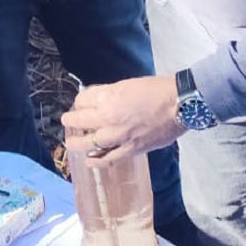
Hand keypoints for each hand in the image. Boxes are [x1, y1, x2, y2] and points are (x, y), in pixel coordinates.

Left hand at [60, 74, 183, 163]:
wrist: (178, 105)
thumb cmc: (154, 90)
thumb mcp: (125, 85)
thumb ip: (106, 93)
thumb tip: (92, 97)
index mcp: (108, 99)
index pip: (82, 101)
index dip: (79, 102)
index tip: (80, 104)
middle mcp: (109, 118)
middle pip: (80, 121)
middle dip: (71, 120)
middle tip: (66, 120)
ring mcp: (119, 136)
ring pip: (90, 143)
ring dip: (77, 143)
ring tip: (71, 143)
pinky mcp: (131, 149)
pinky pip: (108, 158)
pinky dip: (96, 161)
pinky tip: (88, 161)